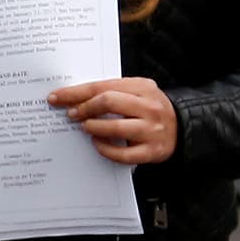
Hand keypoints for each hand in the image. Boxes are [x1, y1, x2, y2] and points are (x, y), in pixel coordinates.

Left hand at [49, 78, 177, 166]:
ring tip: (85, 127)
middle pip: (108, 101)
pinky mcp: (152, 151)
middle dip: (84, 108)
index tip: (57, 98)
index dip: (76, 93)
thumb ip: (112, 92)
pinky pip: (123, 154)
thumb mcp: (137, 93)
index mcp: (143, 87)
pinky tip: (97, 144)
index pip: (103, 86)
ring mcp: (152, 130)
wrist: (183, 128)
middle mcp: (149, 106)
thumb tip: (74, 98)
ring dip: (93, 127)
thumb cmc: (149, 110)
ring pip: (115, 127)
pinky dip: (105, 149)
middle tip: (72, 115)